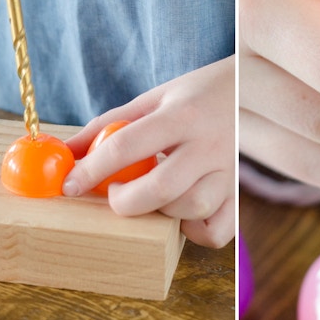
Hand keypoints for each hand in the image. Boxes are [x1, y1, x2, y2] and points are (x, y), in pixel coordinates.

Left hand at [64, 57, 234, 248]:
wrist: (254, 87)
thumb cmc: (194, 96)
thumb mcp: (152, 98)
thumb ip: (108, 125)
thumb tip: (65, 153)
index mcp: (181, 114)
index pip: (127, 146)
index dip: (91, 170)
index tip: (69, 186)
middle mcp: (208, 143)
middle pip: (162, 188)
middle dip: (125, 201)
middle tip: (113, 193)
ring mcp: (229, 170)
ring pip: (192, 208)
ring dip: (161, 212)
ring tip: (152, 197)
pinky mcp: (240, 191)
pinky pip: (218, 230)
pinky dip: (195, 231)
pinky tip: (181, 214)